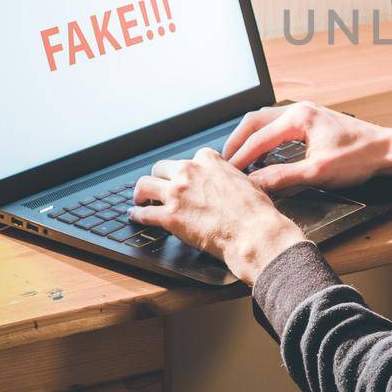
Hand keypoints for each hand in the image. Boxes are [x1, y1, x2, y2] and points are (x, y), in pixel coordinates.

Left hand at [129, 148, 306, 284]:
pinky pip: (143, 213)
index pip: (189, 159)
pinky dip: (137, 215)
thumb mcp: (245, 182)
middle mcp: (189, 172)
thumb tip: (230, 183)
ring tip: (140, 200)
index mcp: (208, 161)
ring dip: (140, 193)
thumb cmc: (255, 211)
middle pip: (160, 168)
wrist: (253, 232)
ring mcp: (176, 193)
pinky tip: (136, 216)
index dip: (186, 172)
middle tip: (159, 188)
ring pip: (143, 186)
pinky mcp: (169, 216)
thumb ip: (229, 177)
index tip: (185, 179)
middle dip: (159, 178)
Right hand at [221, 102, 391, 191]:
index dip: (239, 157)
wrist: (387, 150)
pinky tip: (262, 156)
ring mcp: (306, 113)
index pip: (258, 137)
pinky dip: (264, 139)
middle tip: (223, 163)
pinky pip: (278, 126)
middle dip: (237, 142)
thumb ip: (283, 177)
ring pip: (266, 121)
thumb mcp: (318, 172)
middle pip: (255, 121)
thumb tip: (254, 184)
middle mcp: (300, 109)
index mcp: (299, 117)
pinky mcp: (312, 121)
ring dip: (250, 139)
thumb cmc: (359, 158)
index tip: (225, 173)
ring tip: (238, 160)